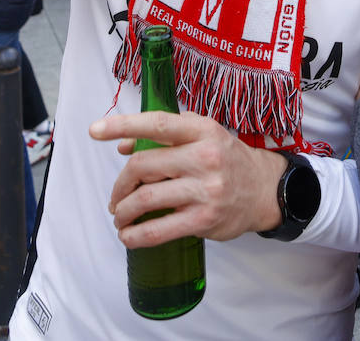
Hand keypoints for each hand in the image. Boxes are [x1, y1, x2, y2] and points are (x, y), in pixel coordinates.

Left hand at [90, 110, 285, 248]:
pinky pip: (158, 229)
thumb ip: (165, 136)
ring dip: (123, 211)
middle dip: (120, 185)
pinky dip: (135, 235)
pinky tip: (128, 235)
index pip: (156, 123)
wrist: (265, 190)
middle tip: (116, 196)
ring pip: (145, 199)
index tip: (94, 131)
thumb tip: (123, 147)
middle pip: (143, 165)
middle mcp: (204, 156)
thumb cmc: (227, 160)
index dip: (122, 125)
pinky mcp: (204, 219)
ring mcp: (205, 189)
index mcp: (202, 130)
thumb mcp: (202, 136)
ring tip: (120, 216)